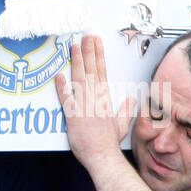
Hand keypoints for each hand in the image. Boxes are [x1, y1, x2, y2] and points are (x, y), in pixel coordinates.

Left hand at [56, 35, 134, 168]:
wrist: (103, 155)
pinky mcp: (74, 115)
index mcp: (105, 98)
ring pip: (80, 78)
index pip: (101, 71)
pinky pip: (66, 98)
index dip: (98, 55)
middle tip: (85, 35)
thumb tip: (131, 100)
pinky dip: (62, 86)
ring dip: (76, 61)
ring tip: (74, 46)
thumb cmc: (110, 142)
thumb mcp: (122, 124)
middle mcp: (95, 98)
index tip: (96, 42)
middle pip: (91, 69)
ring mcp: (84, 105)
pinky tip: (59, 75)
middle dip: (88, 51)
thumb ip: (126, 110)